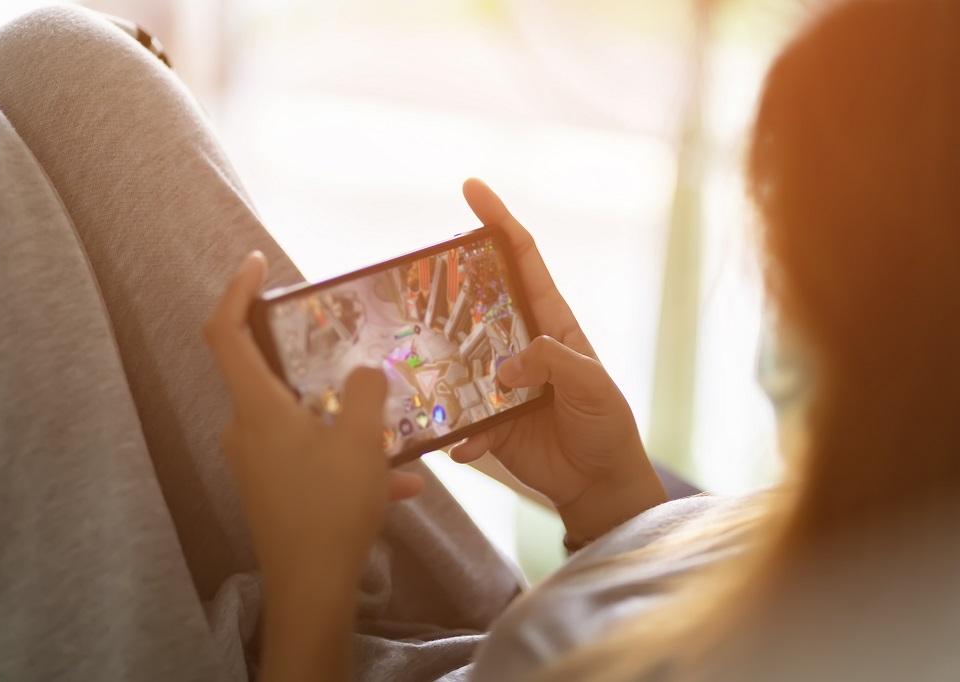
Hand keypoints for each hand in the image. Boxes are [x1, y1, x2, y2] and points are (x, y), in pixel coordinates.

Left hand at [203, 252, 423, 578]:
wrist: (311, 588)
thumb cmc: (330, 506)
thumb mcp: (360, 440)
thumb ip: (362, 393)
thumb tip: (362, 373)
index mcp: (256, 407)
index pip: (224, 333)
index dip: (234, 290)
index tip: (254, 262)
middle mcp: (246, 430)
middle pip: (268, 374)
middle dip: (310, 359)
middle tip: (345, 346)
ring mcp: (258, 463)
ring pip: (301, 421)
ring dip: (344, 421)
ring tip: (393, 433)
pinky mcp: (274, 490)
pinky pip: (312, 458)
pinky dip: (348, 461)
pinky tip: (401, 485)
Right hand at [451, 180, 664, 541]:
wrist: (596, 482)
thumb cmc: (605, 425)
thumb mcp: (594, 386)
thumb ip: (555, 363)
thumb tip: (506, 364)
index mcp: (551, 323)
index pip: (523, 260)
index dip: (499, 222)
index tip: (471, 189)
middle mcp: (518, 344)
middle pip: (476, 302)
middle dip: (449, 286)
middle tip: (418, 280)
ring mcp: (498, 381)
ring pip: (456, 359)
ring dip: (441, 367)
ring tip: (425, 373)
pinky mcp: (486, 419)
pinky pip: (459, 420)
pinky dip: (459, 434)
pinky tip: (466, 447)